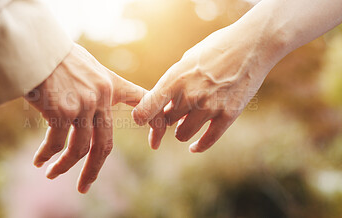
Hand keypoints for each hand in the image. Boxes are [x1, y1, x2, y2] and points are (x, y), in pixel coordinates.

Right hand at [25, 44, 164, 192]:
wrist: (36, 47)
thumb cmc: (59, 56)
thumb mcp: (88, 68)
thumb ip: (97, 88)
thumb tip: (92, 111)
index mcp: (111, 86)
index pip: (142, 103)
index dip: (155, 123)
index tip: (156, 142)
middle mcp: (101, 99)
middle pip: (104, 145)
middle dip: (93, 169)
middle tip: (85, 186)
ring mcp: (83, 106)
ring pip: (80, 149)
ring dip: (65, 166)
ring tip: (52, 174)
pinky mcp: (62, 111)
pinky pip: (57, 143)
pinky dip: (47, 155)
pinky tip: (40, 160)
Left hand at [132, 26, 278, 152]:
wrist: (251, 45)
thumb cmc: (215, 49)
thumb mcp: (187, 60)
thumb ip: (173, 83)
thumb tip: (162, 105)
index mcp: (175, 79)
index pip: (146, 108)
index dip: (141, 117)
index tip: (142, 119)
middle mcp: (190, 95)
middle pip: (165, 122)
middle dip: (166, 120)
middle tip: (172, 115)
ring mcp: (210, 106)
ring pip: (182, 134)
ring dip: (182, 130)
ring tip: (186, 122)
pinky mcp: (228, 115)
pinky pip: (207, 141)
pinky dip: (198, 146)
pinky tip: (194, 147)